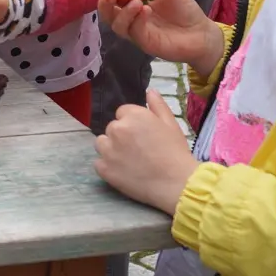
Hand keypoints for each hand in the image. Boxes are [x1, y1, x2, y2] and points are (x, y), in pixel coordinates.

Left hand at [94, 90, 199, 214]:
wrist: (177, 183)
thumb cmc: (176, 152)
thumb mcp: (171, 124)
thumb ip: (157, 105)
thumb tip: (149, 91)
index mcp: (132, 116)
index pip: (122, 113)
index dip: (133, 124)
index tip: (143, 136)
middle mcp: (116, 129)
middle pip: (112, 128)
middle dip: (122, 136)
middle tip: (139, 150)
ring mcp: (108, 149)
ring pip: (102, 143)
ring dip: (111, 149)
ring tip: (129, 161)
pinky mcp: (103, 169)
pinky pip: (99, 163)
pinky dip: (108, 166)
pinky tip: (123, 171)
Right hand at [98, 0, 223, 74]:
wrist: (202, 33)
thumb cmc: (186, 12)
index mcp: (134, 4)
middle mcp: (131, 19)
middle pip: (107, 14)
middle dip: (104, 3)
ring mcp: (137, 32)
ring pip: (117, 25)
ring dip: (122, 12)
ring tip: (136, 1)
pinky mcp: (146, 43)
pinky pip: (135, 32)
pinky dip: (137, 20)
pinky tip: (146, 10)